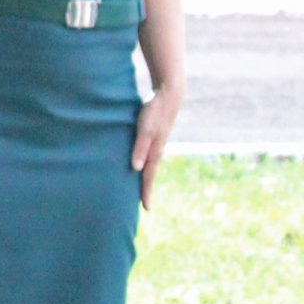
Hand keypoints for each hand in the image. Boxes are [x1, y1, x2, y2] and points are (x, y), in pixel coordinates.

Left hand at [133, 86, 180, 209]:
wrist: (168, 94)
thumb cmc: (154, 111)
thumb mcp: (144, 129)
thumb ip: (140, 147)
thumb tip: (135, 169)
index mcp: (155, 151)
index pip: (148, 176)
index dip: (146, 192)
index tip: (146, 208)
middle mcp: (156, 150)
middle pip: (149, 173)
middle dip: (146, 188)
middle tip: (143, 204)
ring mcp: (156, 142)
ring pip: (149, 164)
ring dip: (144, 176)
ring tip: (138, 186)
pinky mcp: (154, 135)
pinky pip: (147, 154)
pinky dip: (143, 162)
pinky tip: (138, 163)